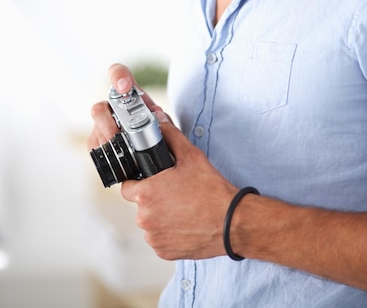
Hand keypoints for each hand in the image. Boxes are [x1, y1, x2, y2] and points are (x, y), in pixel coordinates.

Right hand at [87, 63, 164, 148]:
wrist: (157, 155)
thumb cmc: (161, 135)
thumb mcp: (167, 127)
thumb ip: (164, 121)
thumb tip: (158, 117)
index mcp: (131, 95)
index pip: (119, 74)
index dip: (118, 76)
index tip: (124, 87)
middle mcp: (113, 107)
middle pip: (99, 108)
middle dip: (107, 124)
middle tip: (118, 136)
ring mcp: (102, 124)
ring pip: (96, 130)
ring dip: (109, 142)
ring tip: (124, 152)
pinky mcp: (96, 141)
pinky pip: (95, 147)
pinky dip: (107, 155)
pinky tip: (119, 159)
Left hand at [121, 114, 237, 260]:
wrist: (231, 222)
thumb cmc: (211, 191)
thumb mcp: (191, 156)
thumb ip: (170, 136)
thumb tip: (159, 121)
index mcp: (146, 193)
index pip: (128, 186)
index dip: (139, 181)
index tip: (152, 181)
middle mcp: (144, 218)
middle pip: (140, 204)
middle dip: (153, 198)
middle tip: (174, 192)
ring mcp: (154, 237)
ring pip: (150, 222)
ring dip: (160, 216)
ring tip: (182, 208)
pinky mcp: (163, 252)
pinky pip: (159, 239)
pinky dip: (169, 232)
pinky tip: (185, 223)